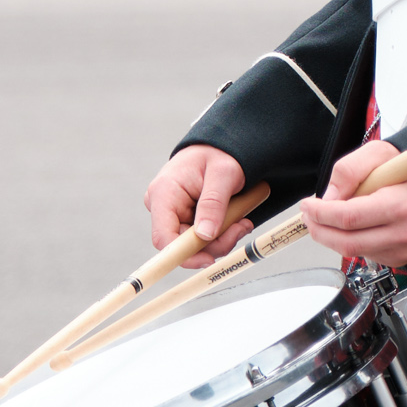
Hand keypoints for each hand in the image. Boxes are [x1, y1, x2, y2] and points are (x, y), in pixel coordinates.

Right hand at [147, 145, 253, 267]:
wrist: (221, 147)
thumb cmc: (220, 153)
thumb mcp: (224, 173)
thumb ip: (214, 203)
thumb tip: (204, 236)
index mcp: (164, 193)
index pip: (163, 238)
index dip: (183, 255)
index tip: (209, 260)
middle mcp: (163, 206)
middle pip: (183, 245)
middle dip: (215, 243)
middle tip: (241, 228)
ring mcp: (173, 214)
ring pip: (196, 243)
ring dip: (222, 237)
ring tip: (243, 221)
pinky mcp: (185, 218)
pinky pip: (202, 235)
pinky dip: (221, 233)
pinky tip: (236, 220)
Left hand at [302, 140, 406, 269]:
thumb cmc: (406, 173)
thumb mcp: (380, 154)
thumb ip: (350, 169)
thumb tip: (329, 197)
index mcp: (400, 204)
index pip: (349, 217)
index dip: (321, 213)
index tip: (308, 204)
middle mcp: (404, 232)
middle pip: (346, 241)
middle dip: (319, 229)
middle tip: (309, 215)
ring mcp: (401, 250)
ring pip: (351, 251)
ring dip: (330, 236)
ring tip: (325, 219)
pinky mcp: (398, 259)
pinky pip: (363, 255)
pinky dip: (349, 241)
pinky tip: (353, 226)